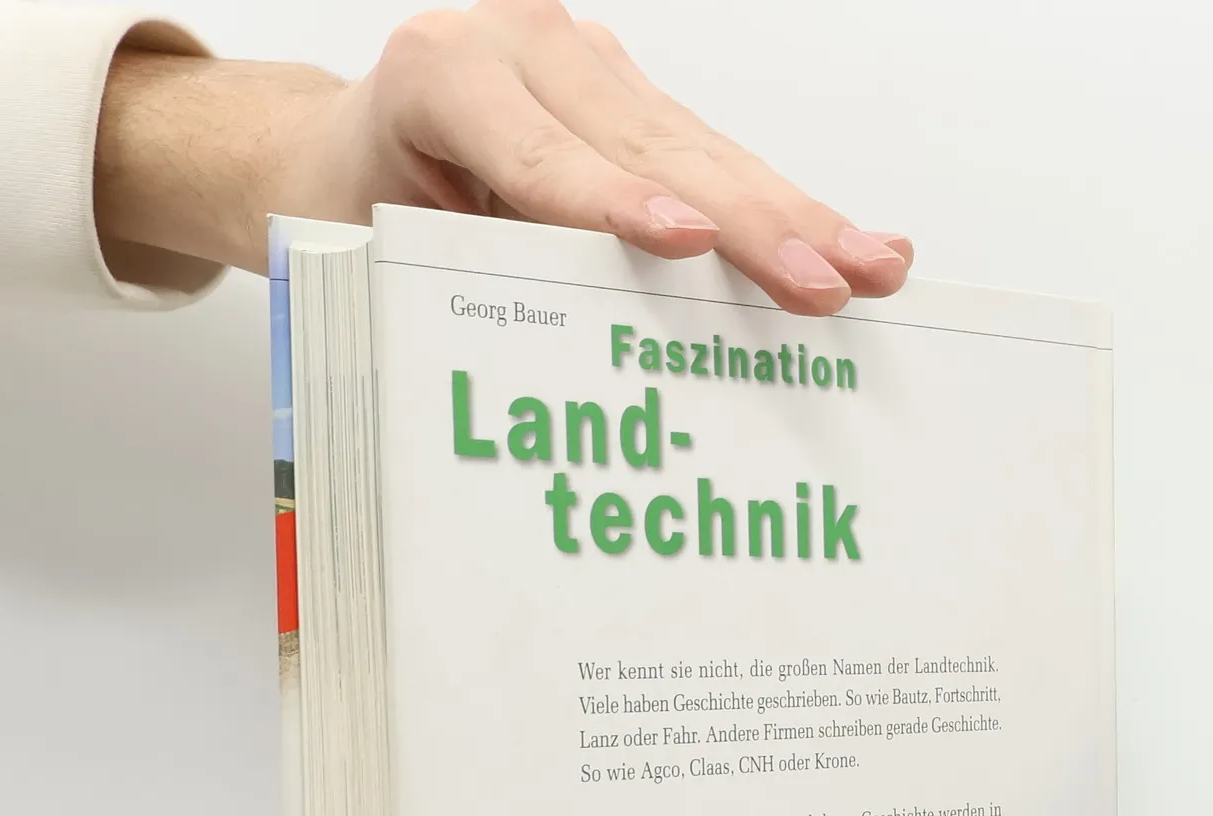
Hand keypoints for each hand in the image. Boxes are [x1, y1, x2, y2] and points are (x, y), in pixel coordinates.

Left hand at [94, 2, 911, 314]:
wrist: (340, 154)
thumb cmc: (355, 216)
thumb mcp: (379, 257)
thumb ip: (467, 284)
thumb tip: (574, 372)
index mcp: (439, 76)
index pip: (538, 154)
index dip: (615, 203)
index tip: (687, 243)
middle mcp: (520, 46)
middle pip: (649, 147)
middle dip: (747, 222)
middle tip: (823, 283)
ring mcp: (583, 63)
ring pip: (700, 148)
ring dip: (793, 216)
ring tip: (872, 267)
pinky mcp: (625, 94)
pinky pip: (708, 155)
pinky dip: (778, 206)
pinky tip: (849, 240)